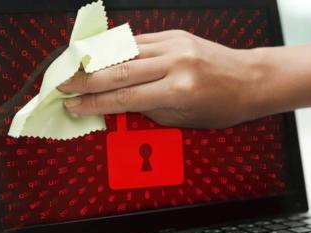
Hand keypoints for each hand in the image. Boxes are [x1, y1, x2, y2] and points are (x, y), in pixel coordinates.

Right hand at [57, 30, 263, 128]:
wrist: (250, 80)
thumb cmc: (222, 106)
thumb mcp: (184, 120)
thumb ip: (148, 110)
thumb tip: (116, 103)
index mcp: (179, 90)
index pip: (125, 98)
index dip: (94, 103)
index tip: (72, 105)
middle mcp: (175, 63)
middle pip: (118, 71)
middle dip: (84, 79)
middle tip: (60, 84)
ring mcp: (175, 44)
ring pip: (124, 51)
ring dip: (95, 61)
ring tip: (73, 68)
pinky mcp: (176, 34)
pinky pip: (139, 41)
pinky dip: (117, 49)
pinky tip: (101, 55)